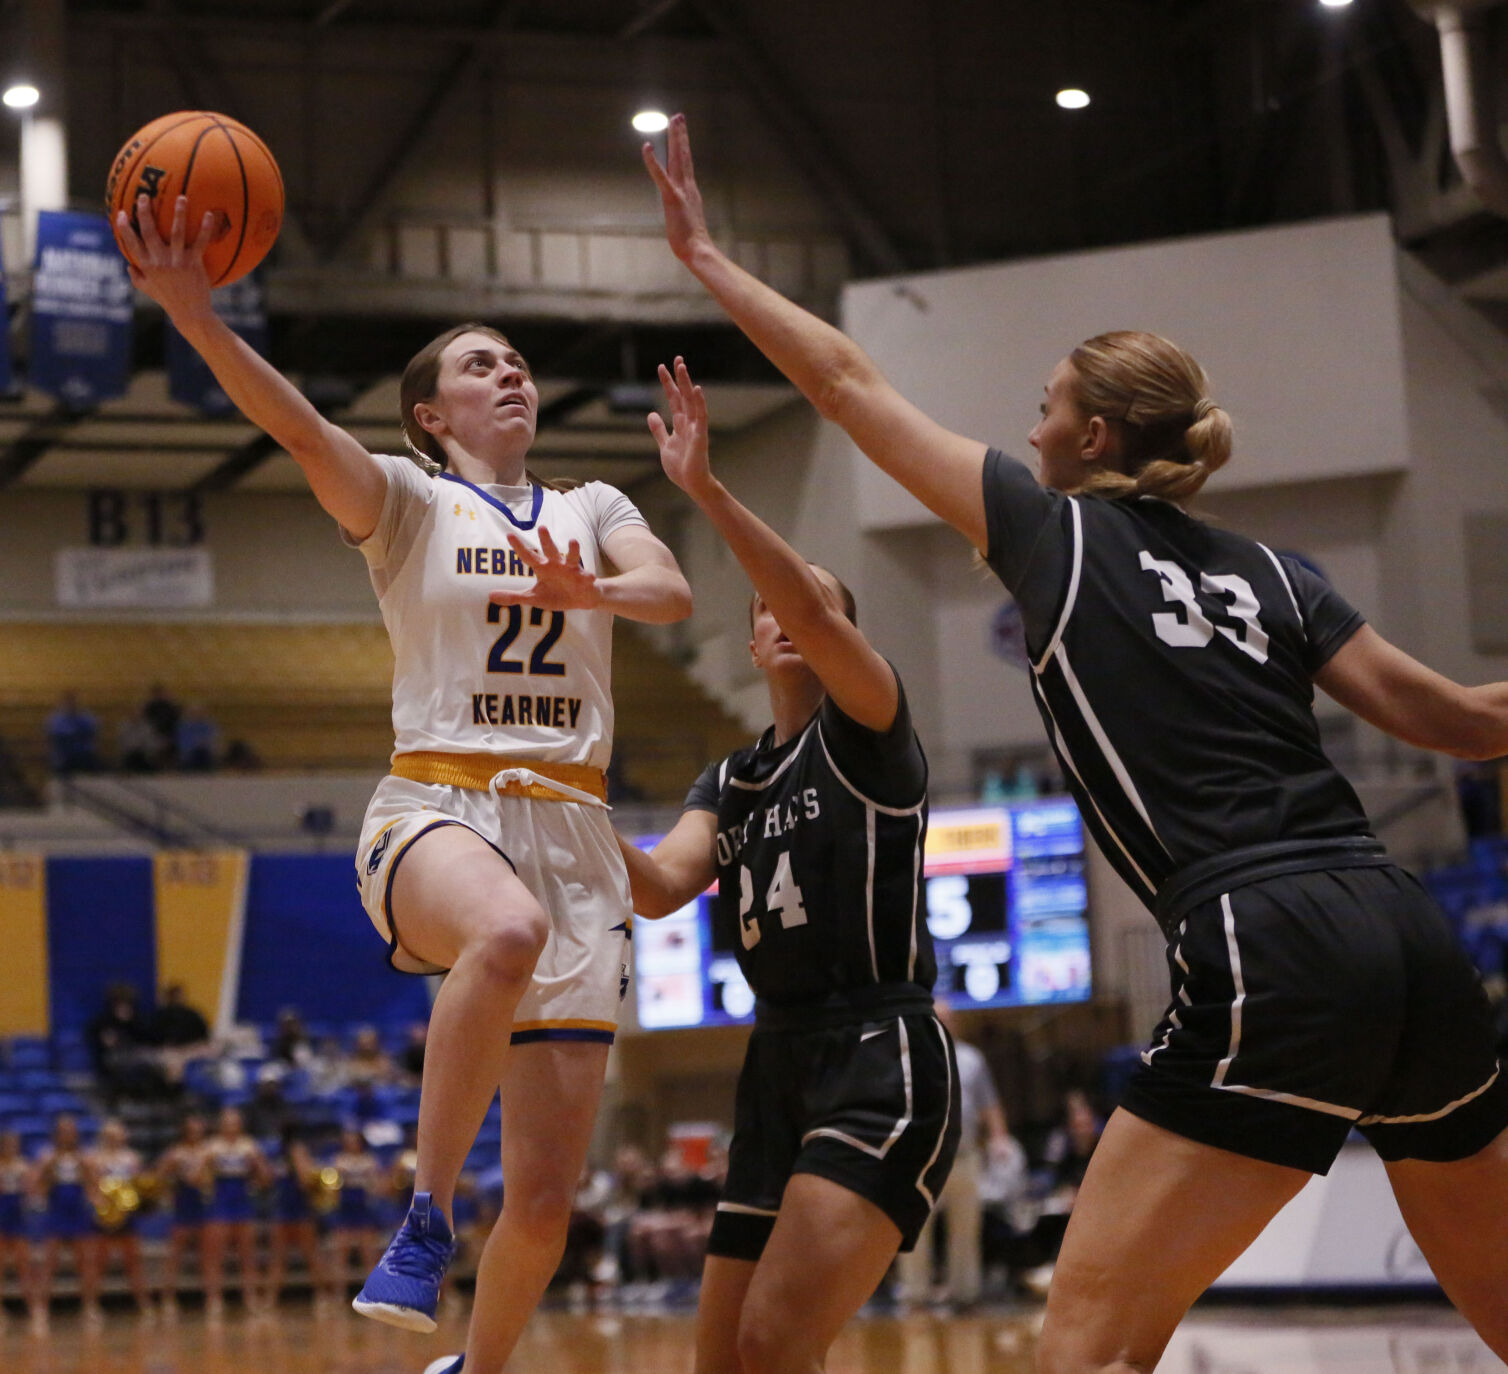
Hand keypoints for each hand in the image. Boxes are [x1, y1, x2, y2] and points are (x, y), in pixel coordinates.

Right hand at [114, 193, 215, 322]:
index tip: (121, 213)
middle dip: (145, 212)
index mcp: (147, 266)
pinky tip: (208, 214)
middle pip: (149, 232)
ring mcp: (177, 261)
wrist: (190, 313)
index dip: (124, 228)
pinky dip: (205, 228)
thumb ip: (136, 276)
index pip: (131, 243)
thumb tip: (128, 264)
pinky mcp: (194, 263)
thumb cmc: (168, 300)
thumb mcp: (147, 289)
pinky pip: (200, 242)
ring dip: (178, 214)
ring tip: (181, 197)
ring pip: (176, 233)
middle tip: (144, 195)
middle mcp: (160, 261)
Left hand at [489, 528, 602, 611]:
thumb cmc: (556, 594)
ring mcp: (571, 570)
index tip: (509, 535)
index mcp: (542, 568)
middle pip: (550, 550)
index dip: (519, 547)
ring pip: (571, 557)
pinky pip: (586, 577)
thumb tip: (490, 596)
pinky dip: (588, 576)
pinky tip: (591, 577)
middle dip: (546, 540)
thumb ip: (513, 597)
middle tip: (542, 527)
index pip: (528, 556)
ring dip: (572, 550)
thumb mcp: (533, 598)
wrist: (580, 599)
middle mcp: (556, 565)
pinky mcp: (584, 579)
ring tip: (572, 541)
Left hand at [642, 113, 711, 262]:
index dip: (684, 145)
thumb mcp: (688, 222)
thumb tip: (684, 215)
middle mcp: (687, 186)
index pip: (686, 163)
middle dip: (680, 134)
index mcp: (690, 191)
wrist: (698, 250)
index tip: (681, 129)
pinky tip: (647, 147)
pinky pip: (660, 176)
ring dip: (674, 138)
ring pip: (677, 158)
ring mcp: (680, 190)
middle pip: (684, 155)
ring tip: (674, 120)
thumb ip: (685, 212)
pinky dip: (653, 161)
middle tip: (678, 116)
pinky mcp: (671, 198)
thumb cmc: (693, 242)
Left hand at [647, 356, 713, 500]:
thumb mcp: (665, 445)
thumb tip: (651, 414)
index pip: (673, 399)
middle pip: (683, 395)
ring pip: (691, 401)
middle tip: (677, 358)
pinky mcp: (700, 436)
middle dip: (679, 377)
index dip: (668, 383)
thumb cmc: (681, 468)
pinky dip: (699, 403)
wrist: (692, 485)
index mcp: (680, 424)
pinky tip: (696, 390)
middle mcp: (688, 423)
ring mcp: (695, 428)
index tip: (662, 367)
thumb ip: (659, 430)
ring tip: (682, 367)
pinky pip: (700, 417)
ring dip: (686, 384)